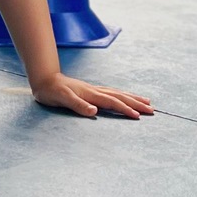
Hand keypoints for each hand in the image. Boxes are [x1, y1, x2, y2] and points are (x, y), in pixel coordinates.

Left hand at [31, 73, 153, 120]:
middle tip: (152, 110)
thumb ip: (78, 105)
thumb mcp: (61, 99)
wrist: (44, 79)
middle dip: (136, 103)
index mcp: (90, 94)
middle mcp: (95, 91)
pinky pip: (112, 93)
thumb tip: (95, 111)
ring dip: (133, 98)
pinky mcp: (91, 91)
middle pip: (120, 96)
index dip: (125, 109)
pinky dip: (123, 96)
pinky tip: (126, 98)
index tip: (138, 117)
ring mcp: (94, 90)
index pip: (112, 102)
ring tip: (147, 102)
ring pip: (118, 93)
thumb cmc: (51, 91)